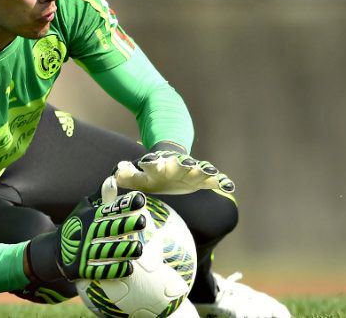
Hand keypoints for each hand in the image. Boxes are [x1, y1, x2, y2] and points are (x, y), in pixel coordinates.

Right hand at [26, 191, 146, 281]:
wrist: (54, 251)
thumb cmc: (77, 226)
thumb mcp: (84, 208)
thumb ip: (101, 195)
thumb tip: (116, 176)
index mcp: (90, 217)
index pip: (109, 209)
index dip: (124, 204)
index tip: (140, 200)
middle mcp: (87, 233)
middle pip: (109, 229)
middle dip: (125, 225)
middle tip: (142, 221)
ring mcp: (84, 252)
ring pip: (106, 251)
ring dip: (123, 250)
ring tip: (138, 248)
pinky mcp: (83, 269)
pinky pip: (100, 270)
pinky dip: (114, 270)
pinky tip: (129, 268)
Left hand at [114, 150, 234, 194]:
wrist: (170, 159)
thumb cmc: (150, 173)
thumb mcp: (136, 174)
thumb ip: (125, 175)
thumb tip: (115, 174)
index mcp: (157, 164)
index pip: (153, 163)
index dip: (151, 163)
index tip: (149, 163)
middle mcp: (176, 165)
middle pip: (181, 164)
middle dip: (185, 165)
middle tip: (189, 165)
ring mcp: (191, 169)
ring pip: (200, 168)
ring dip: (205, 170)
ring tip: (210, 172)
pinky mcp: (202, 177)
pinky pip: (214, 179)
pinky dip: (221, 181)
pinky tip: (229, 186)